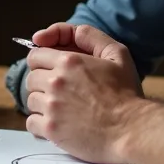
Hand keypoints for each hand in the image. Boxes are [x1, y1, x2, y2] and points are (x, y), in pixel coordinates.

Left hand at [24, 24, 144, 163]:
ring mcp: (51, 106)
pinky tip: (56, 124)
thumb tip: (69, 33)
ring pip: (30, 100)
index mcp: (68, 61)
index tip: (51, 70)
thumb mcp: (117, 54)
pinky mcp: (51, 129)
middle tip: (61, 92)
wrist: (132, 130)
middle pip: (30, 78)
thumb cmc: (127, 94)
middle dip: (42, 83)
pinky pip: (31, 123)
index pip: (35, 55)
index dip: (42, 62)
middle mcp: (55, 81)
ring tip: (62, 109)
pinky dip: (40, 124)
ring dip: (42, 104)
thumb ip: (91, 37)